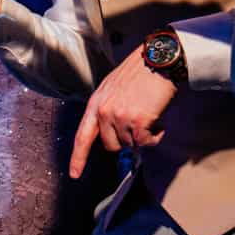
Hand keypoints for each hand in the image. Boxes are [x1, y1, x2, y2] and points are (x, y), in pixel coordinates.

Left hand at [69, 45, 177, 178]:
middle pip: (111, 146)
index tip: (75, 174)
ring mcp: (120, 117)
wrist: (158, 60)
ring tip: (149, 112)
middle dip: (126, 139)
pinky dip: (156, 135)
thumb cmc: (139, 73)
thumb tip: (111, 136)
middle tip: (139, 121)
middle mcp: (104, 112)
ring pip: (132, 144)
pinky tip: (158, 118)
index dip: (78, 158)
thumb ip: (106, 110)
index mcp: (95, 104)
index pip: (82, 136)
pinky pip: (147, 142)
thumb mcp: (112, 89)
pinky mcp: (138, 121)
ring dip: (143, 134)